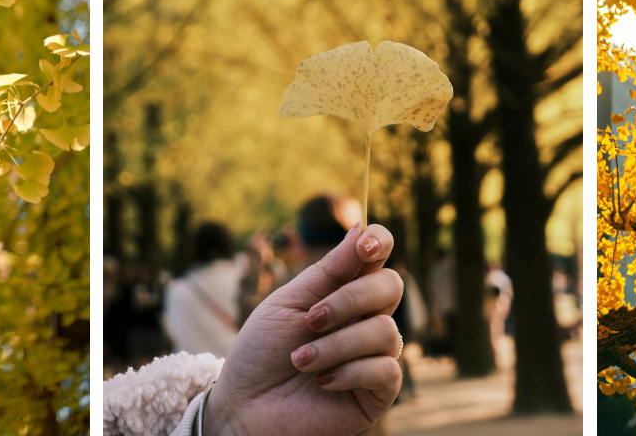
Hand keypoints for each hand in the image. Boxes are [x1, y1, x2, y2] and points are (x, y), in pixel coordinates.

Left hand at [206, 222, 403, 435]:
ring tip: (302, 361)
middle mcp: (366, 319)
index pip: (378, 257)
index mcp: (345, 292)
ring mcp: (374, 355)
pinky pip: (386, 370)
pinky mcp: (377, 392)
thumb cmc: (261, 354)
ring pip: (385, 331)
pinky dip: (349, 371)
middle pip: (391, 286)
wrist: (244, 407)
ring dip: (337, 344)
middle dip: (349, 299)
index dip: (379, 242)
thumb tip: (360, 229)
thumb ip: (327, 271)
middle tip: (311, 320)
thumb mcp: (287, 303)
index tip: (364, 246)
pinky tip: (322, 381)